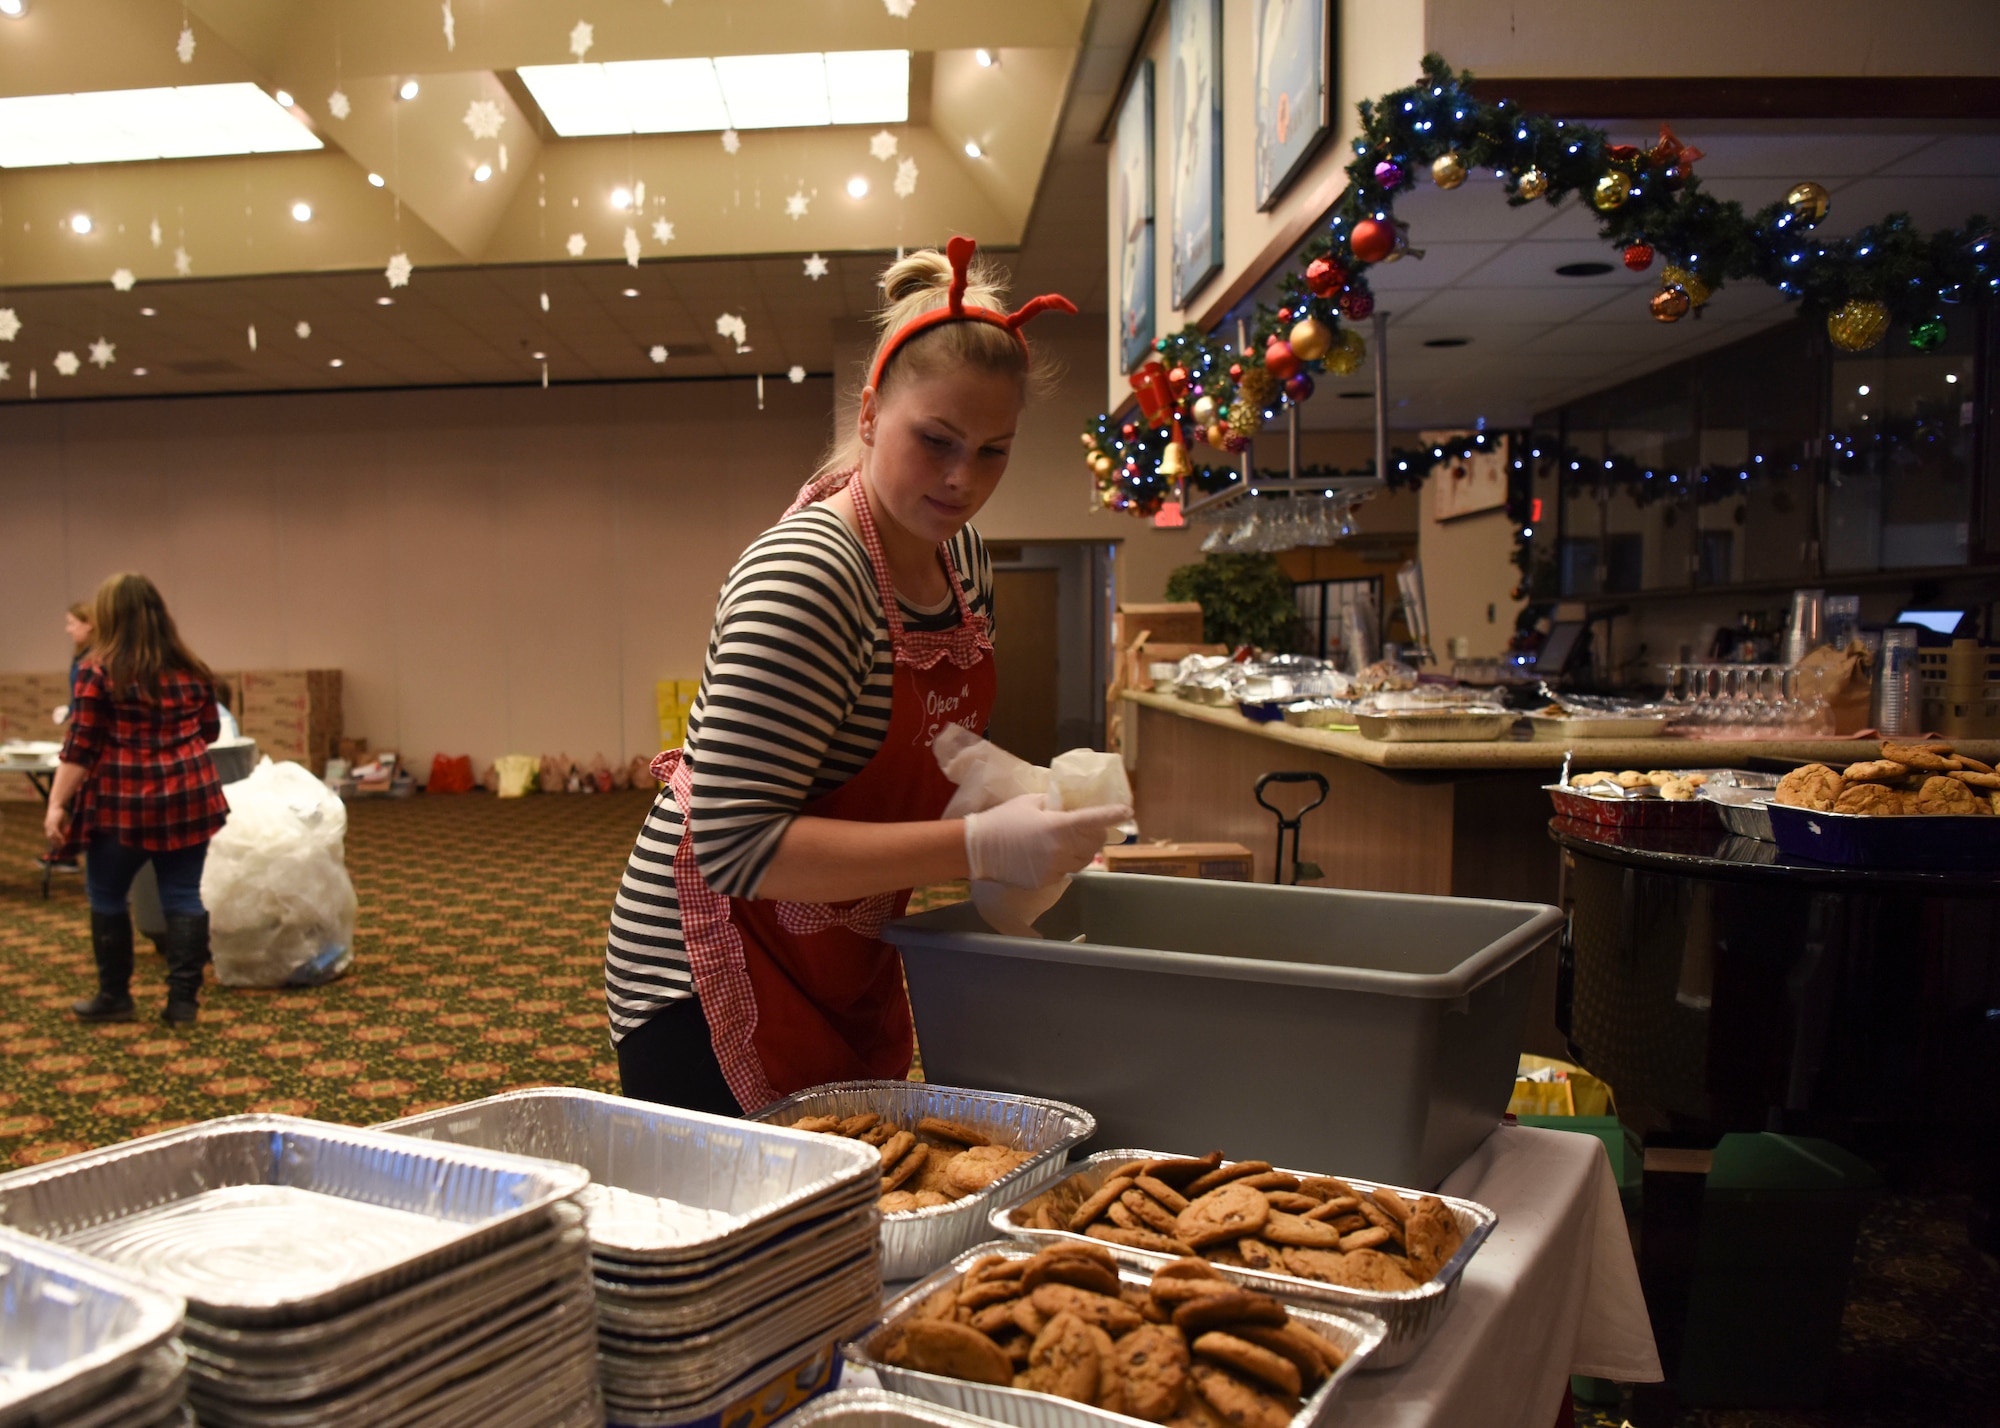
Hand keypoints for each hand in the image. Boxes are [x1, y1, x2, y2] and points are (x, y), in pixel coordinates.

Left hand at [43, 802, 67, 844]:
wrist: (56, 805)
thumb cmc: (58, 813)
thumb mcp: (60, 822)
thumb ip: (60, 828)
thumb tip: (62, 835)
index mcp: (48, 827)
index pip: (50, 837)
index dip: (54, 842)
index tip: (59, 847)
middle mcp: (47, 827)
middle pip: (50, 838)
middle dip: (55, 843)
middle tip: (61, 848)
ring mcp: (49, 825)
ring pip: (52, 836)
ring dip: (57, 842)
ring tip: (62, 845)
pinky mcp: (53, 823)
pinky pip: (55, 832)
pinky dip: (58, 837)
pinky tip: (62, 839)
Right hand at [964, 793, 1131, 888]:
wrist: (976, 849)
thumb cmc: (1002, 820)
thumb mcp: (1031, 802)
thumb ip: (1054, 803)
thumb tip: (1071, 804)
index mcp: (1058, 826)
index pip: (1094, 820)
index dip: (1113, 814)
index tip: (1127, 811)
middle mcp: (1060, 849)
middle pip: (1094, 843)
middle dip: (1096, 833)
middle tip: (1089, 826)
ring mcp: (1054, 868)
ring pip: (1084, 860)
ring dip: (1083, 849)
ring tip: (1069, 840)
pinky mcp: (1046, 881)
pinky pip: (1067, 871)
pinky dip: (1066, 862)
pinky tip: (1051, 854)